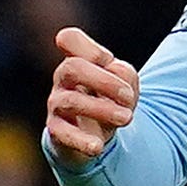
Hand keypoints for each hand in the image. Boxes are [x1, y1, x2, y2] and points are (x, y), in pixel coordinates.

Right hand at [42, 25, 139, 164]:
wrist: (97, 135)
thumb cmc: (110, 100)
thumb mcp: (126, 83)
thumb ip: (124, 74)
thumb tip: (116, 74)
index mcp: (79, 61)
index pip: (70, 39)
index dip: (88, 46)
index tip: (108, 59)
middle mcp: (63, 79)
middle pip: (73, 68)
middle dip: (104, 81)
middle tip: (129, 97)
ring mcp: (57, 105)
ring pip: (71, 101)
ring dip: (103, 109)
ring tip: (126, 117)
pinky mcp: (57, 132)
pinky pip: (63, 134)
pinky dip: (81, 141)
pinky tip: (97, 147)